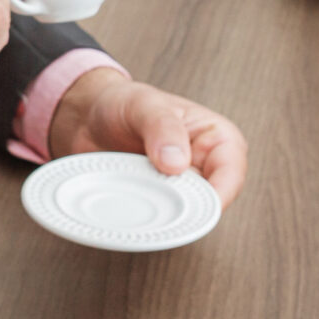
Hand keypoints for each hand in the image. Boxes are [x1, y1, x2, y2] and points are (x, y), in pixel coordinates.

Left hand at [46, 68, 248, 205]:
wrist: (87, 117)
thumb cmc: (122, 102)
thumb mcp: (144, 105)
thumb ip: (163, 128)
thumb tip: (177, 162)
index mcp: (215, 137)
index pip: (231, 172)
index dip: (220, 193)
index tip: (198, 205)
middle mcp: (203, 165)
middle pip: (210, 200)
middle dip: (189, 208)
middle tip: (162, 204)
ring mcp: (180, 185)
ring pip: (186, 213)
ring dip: (167, 214)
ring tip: (143, 202)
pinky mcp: (158, 199)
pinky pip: (162, 217)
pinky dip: (150, 217)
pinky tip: (134, 210)